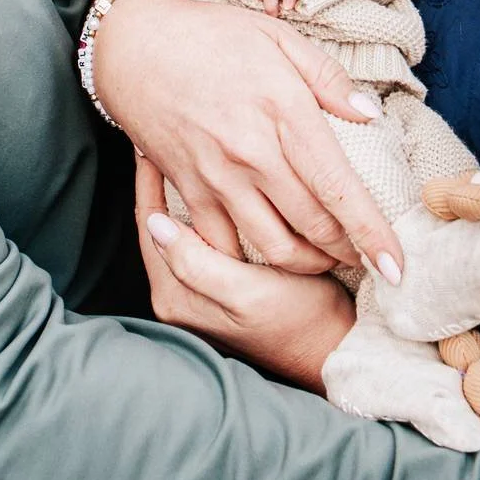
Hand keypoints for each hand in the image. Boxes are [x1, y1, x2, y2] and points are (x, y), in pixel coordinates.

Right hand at [93, 0, 401, 279]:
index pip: (340, 188)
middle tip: (367, 258)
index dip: (373, 234)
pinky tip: (271, 254)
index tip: (398, 268)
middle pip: (314, 226)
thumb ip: (328, 79)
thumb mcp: (278, 37)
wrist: (136, 46)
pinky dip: (252, 261)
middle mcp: (253, 153)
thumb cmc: (212, 36)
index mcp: (285, 111)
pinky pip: (225, 247)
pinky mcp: (189, 191)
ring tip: (328, 259)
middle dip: (349, 253)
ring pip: (274, 247)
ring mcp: (218, 177)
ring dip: (308, 263)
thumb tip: (371, 114)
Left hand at [135, 157, 354, 391]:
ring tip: (184, 145)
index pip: (151, 220)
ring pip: (180, 224)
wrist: (329, 349)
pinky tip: (215, 181)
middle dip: (161, 177)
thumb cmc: (296, 320)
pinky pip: (201, 234)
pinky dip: (203, 205)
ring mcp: (198, 290)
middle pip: (159, 220)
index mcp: (176, 294)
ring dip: (181, 187)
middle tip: (166, 131)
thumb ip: (197, 263)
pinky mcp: (219, 285)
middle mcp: (178, 293)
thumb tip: (156, 224)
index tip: (153, 136)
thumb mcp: (246, 294)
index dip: (150, 177)